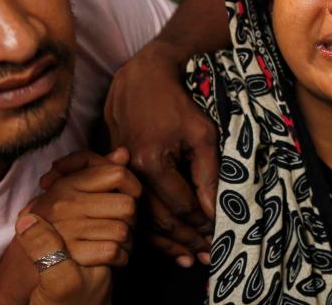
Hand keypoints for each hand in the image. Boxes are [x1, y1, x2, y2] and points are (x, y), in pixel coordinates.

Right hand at [0, 150, 138, 304]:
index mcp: (67, 184)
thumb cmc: (56, 223)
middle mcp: (64, 204)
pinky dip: (119, 258)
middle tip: (121, 224)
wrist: (26, 265)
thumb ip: (98, 171)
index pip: (117, 174)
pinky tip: (112, 258)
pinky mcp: (70, 256)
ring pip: (123, 230)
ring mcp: (65, 229)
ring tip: (116, 241)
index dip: (133, 185)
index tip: (130, 195)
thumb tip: (123, 153)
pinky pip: (114, 251)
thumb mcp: (71, 192)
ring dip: (126, 241)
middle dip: (131, 218)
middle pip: (127, 204)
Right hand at [104, 39, 216, 262]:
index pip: (180, 206)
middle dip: (184, 239)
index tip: (218, 237)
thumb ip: (208, 173)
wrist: (144, 76)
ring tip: (188, 255)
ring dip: (166, 238)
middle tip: (207, 255)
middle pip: (157, 218)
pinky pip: (133, 202)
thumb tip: (213, 211)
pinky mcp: (113, 168)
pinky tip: (165, 237)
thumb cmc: (178, 102)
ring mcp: (117, 170)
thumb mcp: (203, 134)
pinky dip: (149, 222)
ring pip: (142, 215)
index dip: (201, 224)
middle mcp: (128, 171)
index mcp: (150, 162)